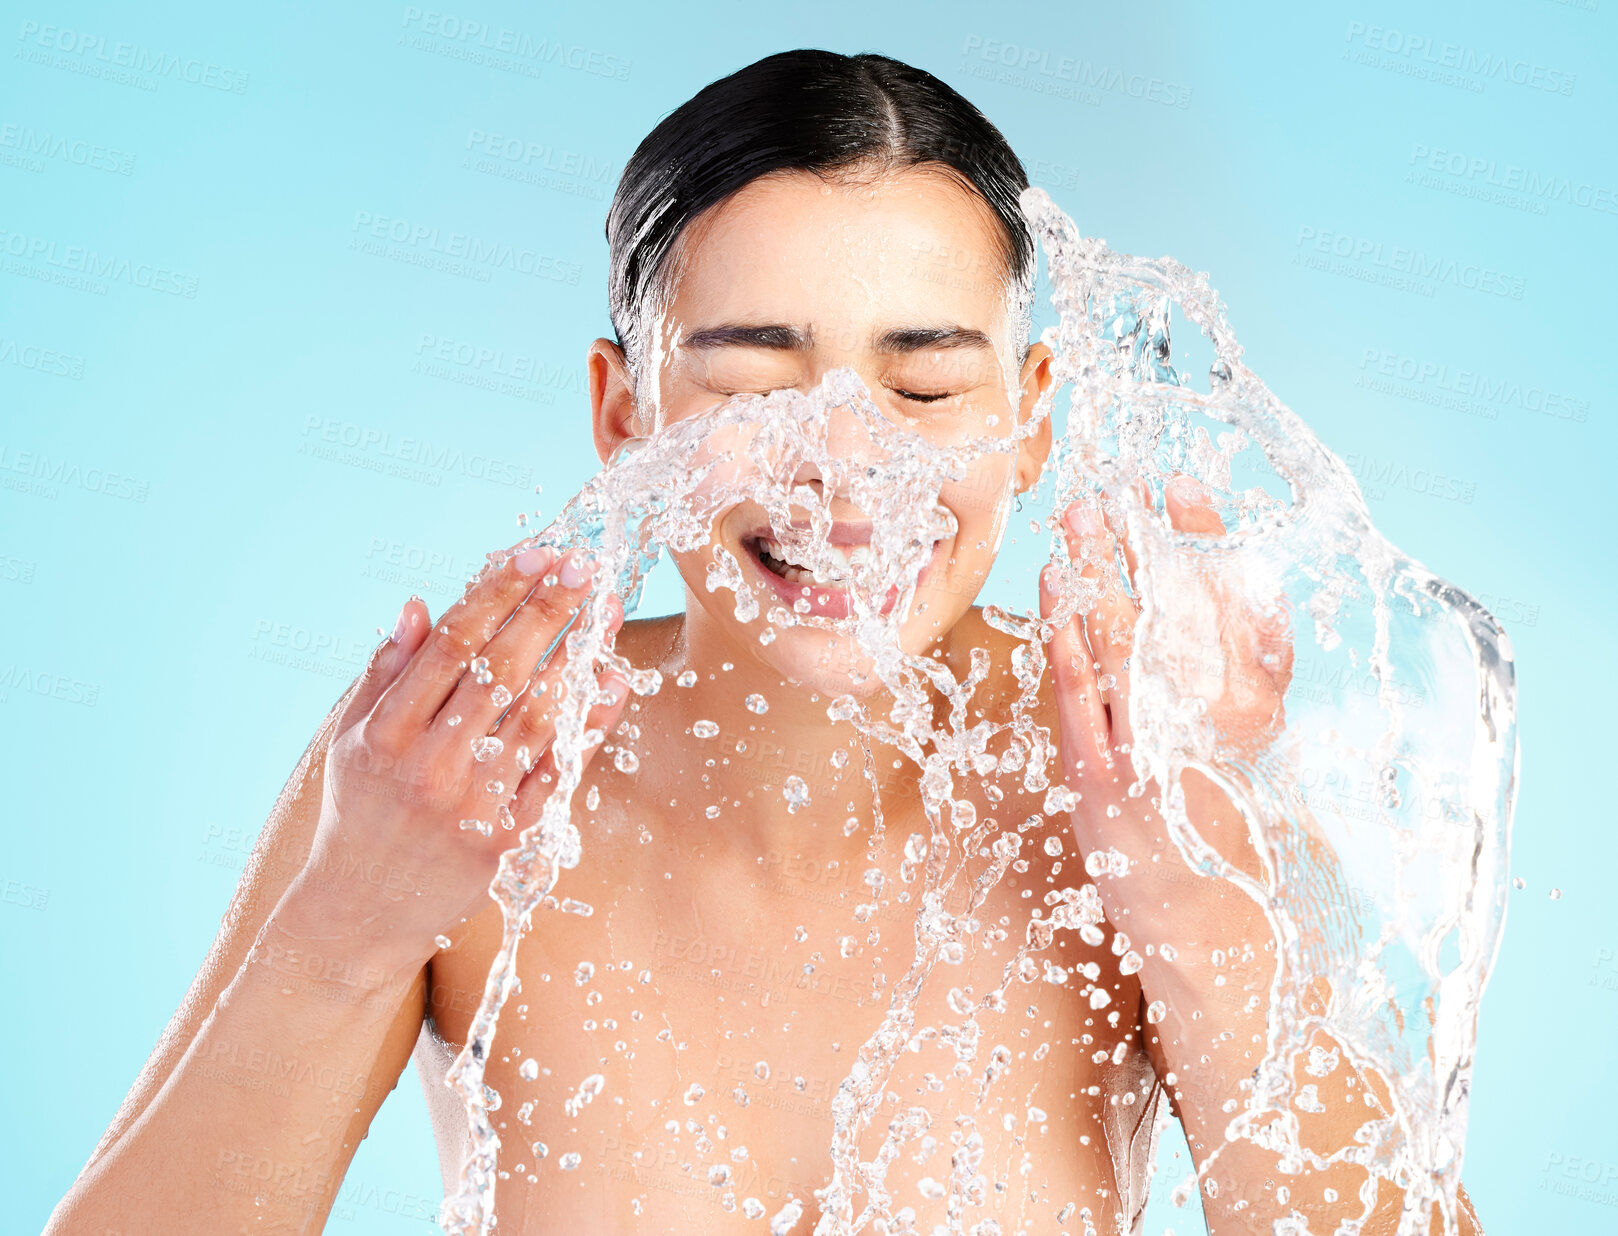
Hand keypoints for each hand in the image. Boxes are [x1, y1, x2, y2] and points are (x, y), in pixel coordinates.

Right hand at [292, 542, 629, 962]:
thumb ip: (386, 671)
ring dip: (577, 657)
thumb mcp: (350, 739)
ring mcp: (470, 805)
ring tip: (605, 611)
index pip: (451, 644)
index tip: (532, 552)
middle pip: (500, 671)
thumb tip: (419, 605)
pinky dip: (587, 724)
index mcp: (385, 733)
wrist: (358, 914)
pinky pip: (557, 771)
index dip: (496, 592)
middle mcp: (428, 765)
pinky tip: (610, 682)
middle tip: (582, 567)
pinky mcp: (505, 839)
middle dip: (546, 609)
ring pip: (536, 716)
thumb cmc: (358, 812)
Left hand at [1038, 475, 1294, 888]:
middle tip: (1117, 484)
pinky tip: (1054, 588)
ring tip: (1079, 515)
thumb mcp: (1251, 748)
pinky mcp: (1103, 775)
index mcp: (1254, 705)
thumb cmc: (1227, 831)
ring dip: (1099, 569)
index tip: (1182, 488)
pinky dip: (1067, 632)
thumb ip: (1246, 675)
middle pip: (1175, 606)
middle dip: (1143, 539)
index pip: (1232, 599)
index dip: (1207, 539)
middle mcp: (1210, 718)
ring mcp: (1153, 744)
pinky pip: (1081, 689)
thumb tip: (1231, 597)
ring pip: (1124, 635)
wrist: (1216, 930)